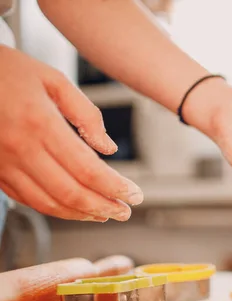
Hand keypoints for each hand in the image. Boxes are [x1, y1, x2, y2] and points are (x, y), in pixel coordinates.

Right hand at [0, 46, 142, 221]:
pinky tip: (75, 208)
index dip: (115, 187)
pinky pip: (27, 199)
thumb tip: (108, 147)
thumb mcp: (52, 79)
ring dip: (81, 214)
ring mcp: (4, 163)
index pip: (87, 169)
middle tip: (125, 212)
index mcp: (40, 124)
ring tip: (106, 214)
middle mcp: (20, 148)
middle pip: (71, 192)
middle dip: (104, 207)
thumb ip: (85, 113)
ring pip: (48, 203)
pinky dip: (55, 209)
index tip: (135, 195)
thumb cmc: (8, 71)